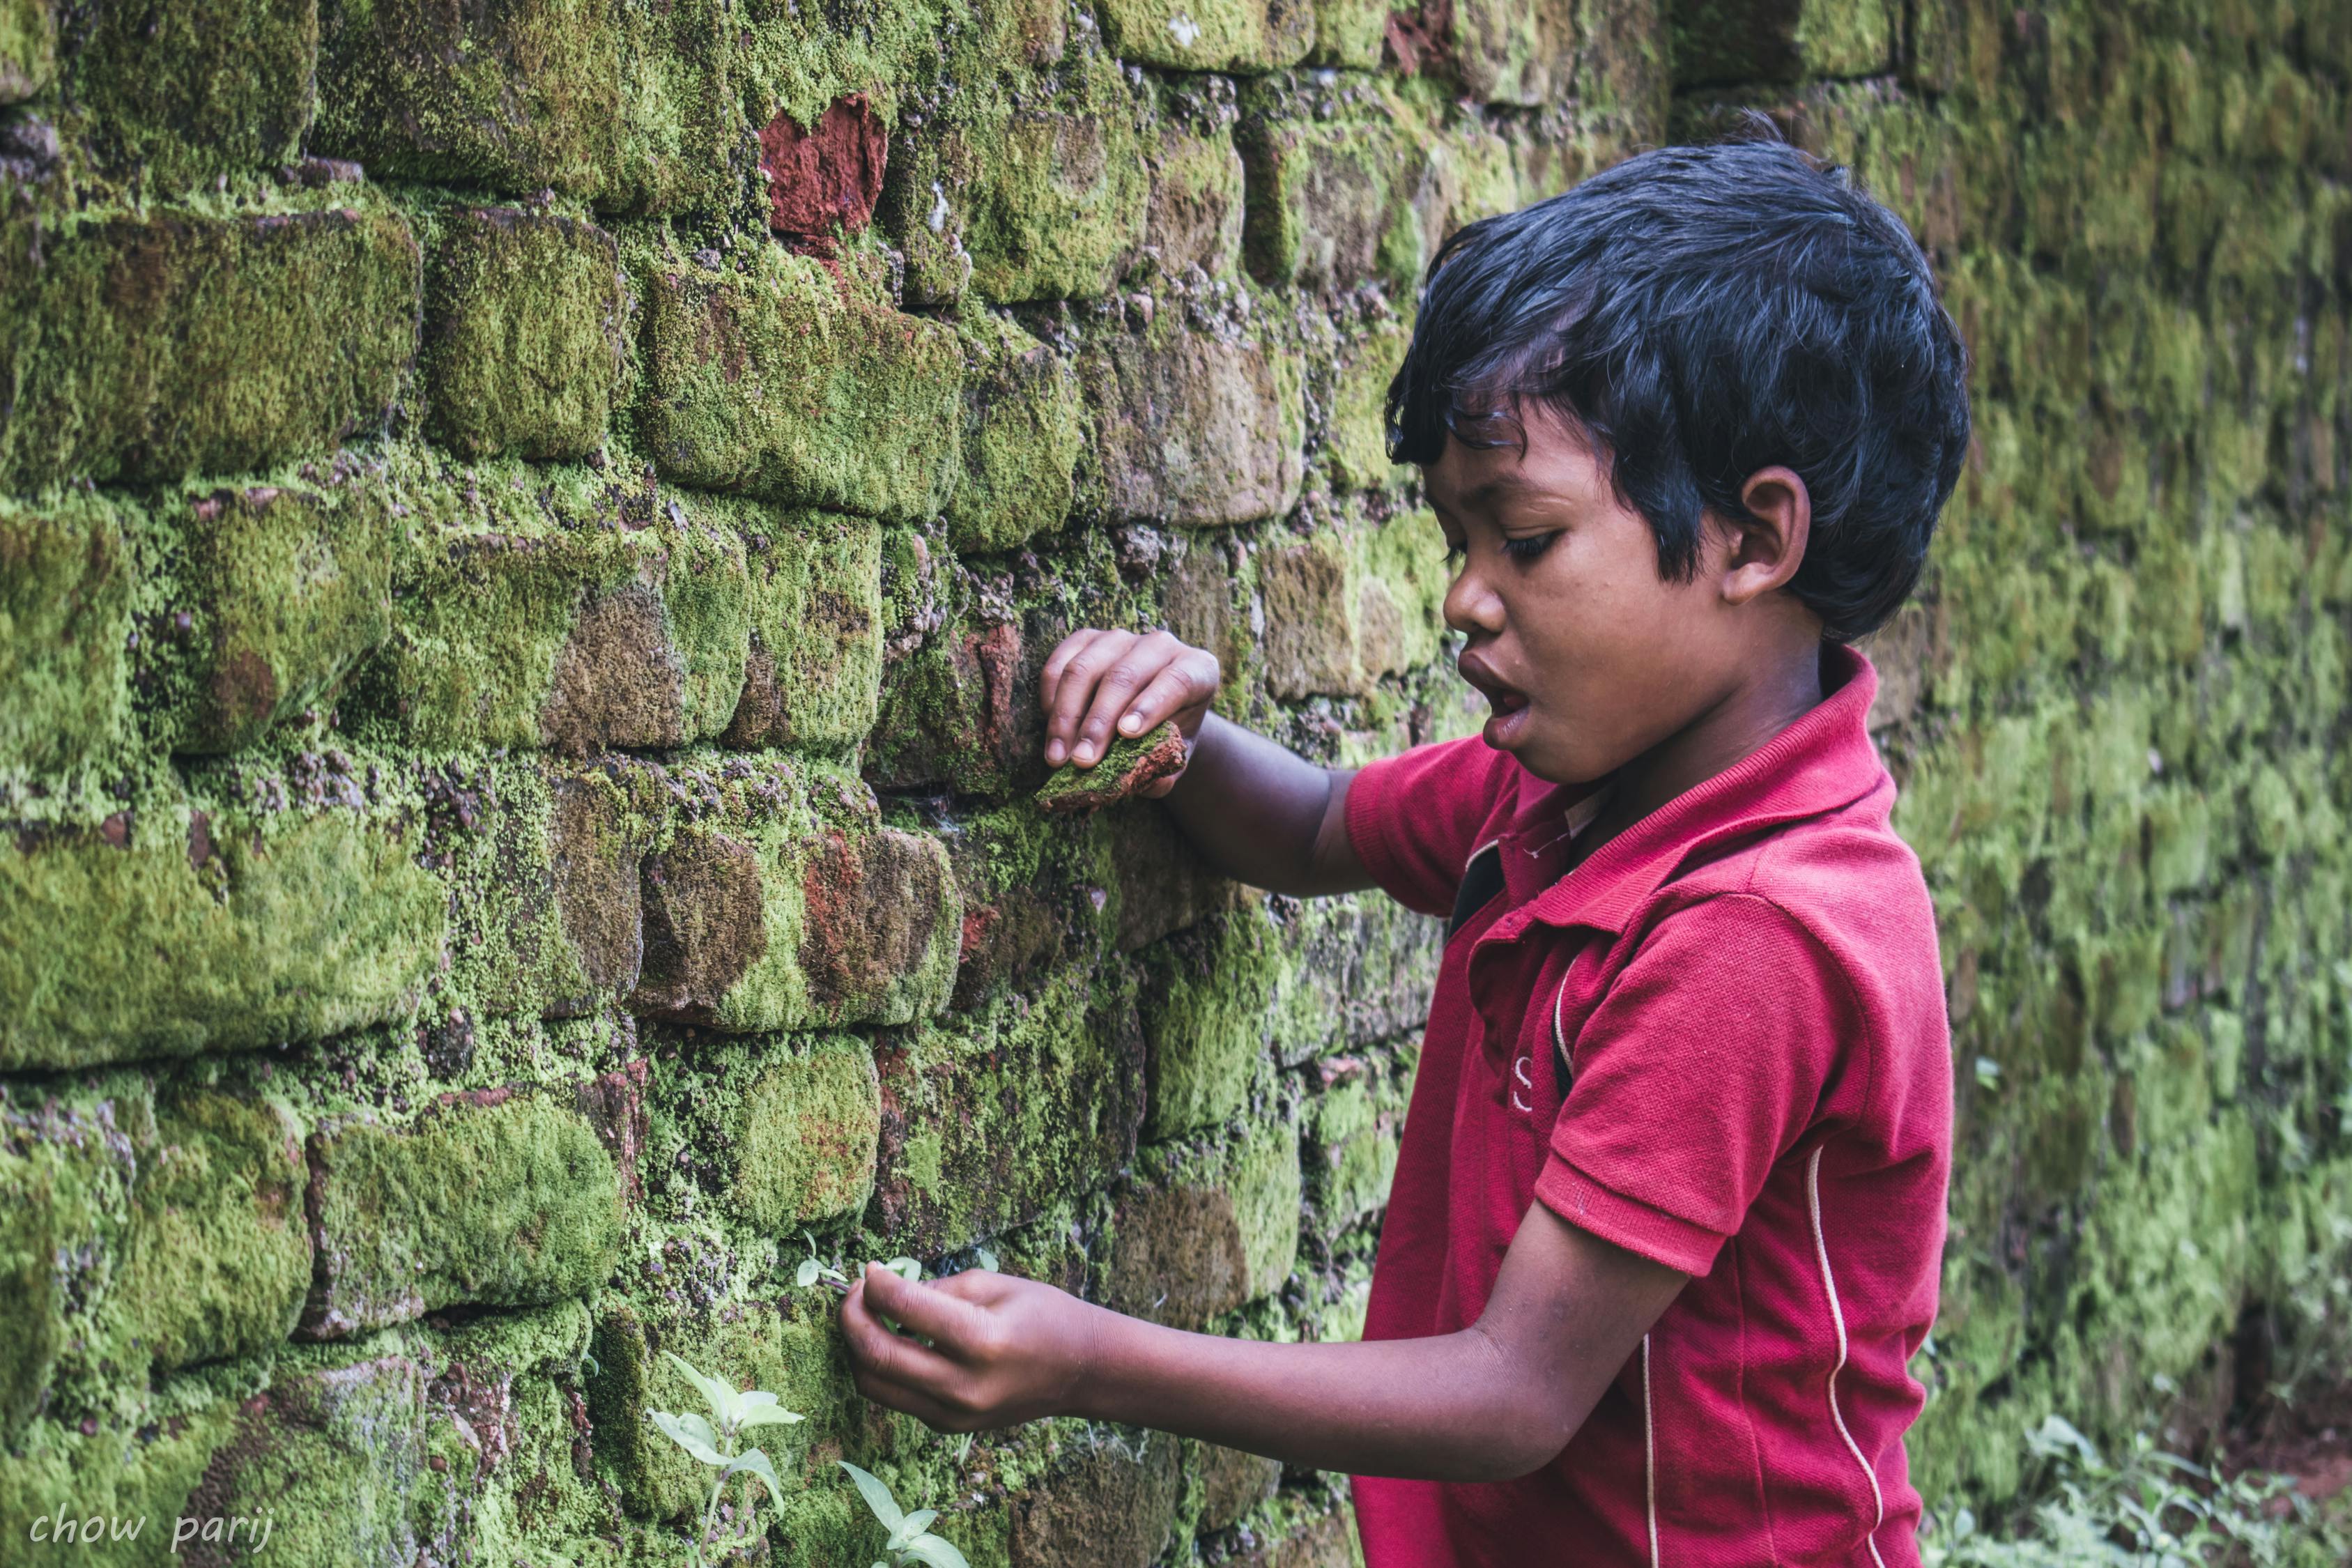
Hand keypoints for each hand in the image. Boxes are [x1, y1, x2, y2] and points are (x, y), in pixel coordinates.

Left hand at [840, 1263, 1104, 1432]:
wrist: (1082, 1370)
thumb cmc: (1044, 1315)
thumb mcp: (995, 1284)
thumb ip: (937, 1289)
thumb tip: (884, 1290)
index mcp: (982, 1341)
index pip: (904, 1309)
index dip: (875, 1284)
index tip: (870, 1270)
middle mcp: (963, 1386)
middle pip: (876, 1356)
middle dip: (851, 1318)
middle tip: (855, 1293)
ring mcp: (953, 1414)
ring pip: (873, 1385)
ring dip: (858, 1347)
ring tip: (867, 1316)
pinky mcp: (947, 1426)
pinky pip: (896, 1397)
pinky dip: (883, 1367)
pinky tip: (895, 1341)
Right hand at [1039, 628, 1220, 794]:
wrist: (1154, 712)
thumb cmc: (1169, 735)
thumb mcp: (1177, 757)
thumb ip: (1166, 771)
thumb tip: (1149, 782)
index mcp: (1198, 669)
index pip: (1177, 680)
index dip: (1150, 705)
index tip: (1126, 734)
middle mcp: (1161, 645)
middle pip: (1124, 676)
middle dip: (1098, 722)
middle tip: (1082, 761)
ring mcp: (1121, 638)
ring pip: (1086, 668)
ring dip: (1067, 716)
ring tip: (1058, 757)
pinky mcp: (1088, 639)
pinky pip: (1060, 663)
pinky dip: (1050, 698)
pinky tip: (1052, 730)